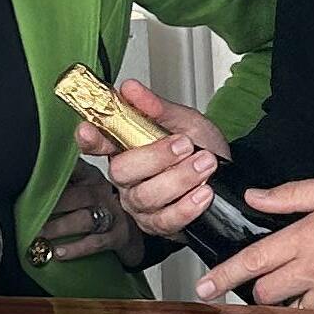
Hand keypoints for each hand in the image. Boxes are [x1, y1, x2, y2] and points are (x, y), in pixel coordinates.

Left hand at [31, 158, 144, 267]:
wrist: (127, 229)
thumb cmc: (95, 207)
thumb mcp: (82, 187)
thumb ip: (60, 182)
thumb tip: (26, 176)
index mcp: (89, 175)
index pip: (72, 168)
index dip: (55, 171)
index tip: (35, 177)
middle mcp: (102, 191)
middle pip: (78, 196)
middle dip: (51, 207)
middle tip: (28, 216)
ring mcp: (113, 214)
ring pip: (85, 220)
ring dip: (59, 228)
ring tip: (39, 236)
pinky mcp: (118, 236)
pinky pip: (96, 243)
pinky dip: (76, 249)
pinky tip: (58, 253)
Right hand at [76, 78, 228, 239]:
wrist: (225, 174)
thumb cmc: (200, 146)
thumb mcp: (184, 120)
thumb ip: (157, 107)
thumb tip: (131, 89)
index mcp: (126, 148)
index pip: (97, 143)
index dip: (89, 139)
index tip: (88, 130)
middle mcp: (127, 178)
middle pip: (121, 171)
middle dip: (156, 157)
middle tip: (185, 145)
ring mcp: (140, 204)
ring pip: (146, 196)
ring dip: (180, 178)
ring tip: (205, 163)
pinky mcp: (158, 225)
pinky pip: (166, 220)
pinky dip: (187, 206)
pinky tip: (203, 192)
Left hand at [196, 173, 313, 311]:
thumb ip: (291, 195)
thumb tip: (256, 198)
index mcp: (306, 238)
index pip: (253, 261)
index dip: (223, 276)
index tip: (204, 287)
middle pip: (266, 295)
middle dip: (260, 291)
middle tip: (269, 282)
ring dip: (289, 308)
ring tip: (299, 295)